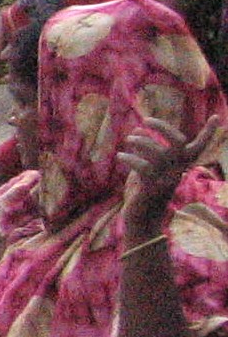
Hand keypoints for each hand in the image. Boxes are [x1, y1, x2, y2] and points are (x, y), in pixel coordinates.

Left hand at [119, 112, 221, 235]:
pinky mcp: (152, 189)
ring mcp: (166, 180)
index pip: (198, 147)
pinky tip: (121, 155)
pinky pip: (143, 168)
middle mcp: (177, 171)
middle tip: (146, 121)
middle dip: (163, 128)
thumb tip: (139, 130)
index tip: (216, 116)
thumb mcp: (148, 168)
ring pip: (160, 154)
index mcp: (180, 166)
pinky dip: (130, 158)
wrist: (141, 219)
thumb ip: (147, 150)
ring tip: (129, 139)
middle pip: (178, 143)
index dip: (208, 133)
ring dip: (142, 142)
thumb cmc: (145, 190)